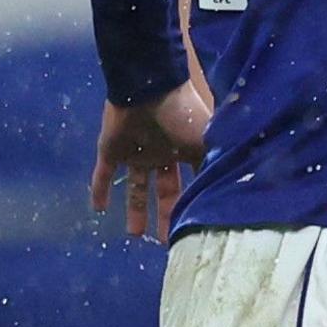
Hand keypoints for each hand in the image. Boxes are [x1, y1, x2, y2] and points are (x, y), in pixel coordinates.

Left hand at [92, 80, 211, 244]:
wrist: (148, 87)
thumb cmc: (182, 114)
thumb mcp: (206, 143)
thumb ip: (214, 167)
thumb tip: (228, 197)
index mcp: (185, 152)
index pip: (191, 183)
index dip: (195, 202)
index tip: (197, 225)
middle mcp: (161, 155)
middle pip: (165, 192)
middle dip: (167, 215)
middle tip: (167, 240)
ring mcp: (136, 153)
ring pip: (136, 188)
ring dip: (135, 210)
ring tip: (135, 235)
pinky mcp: (111, 151)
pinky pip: (103, 174)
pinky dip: (99, 190)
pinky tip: (97, 209)